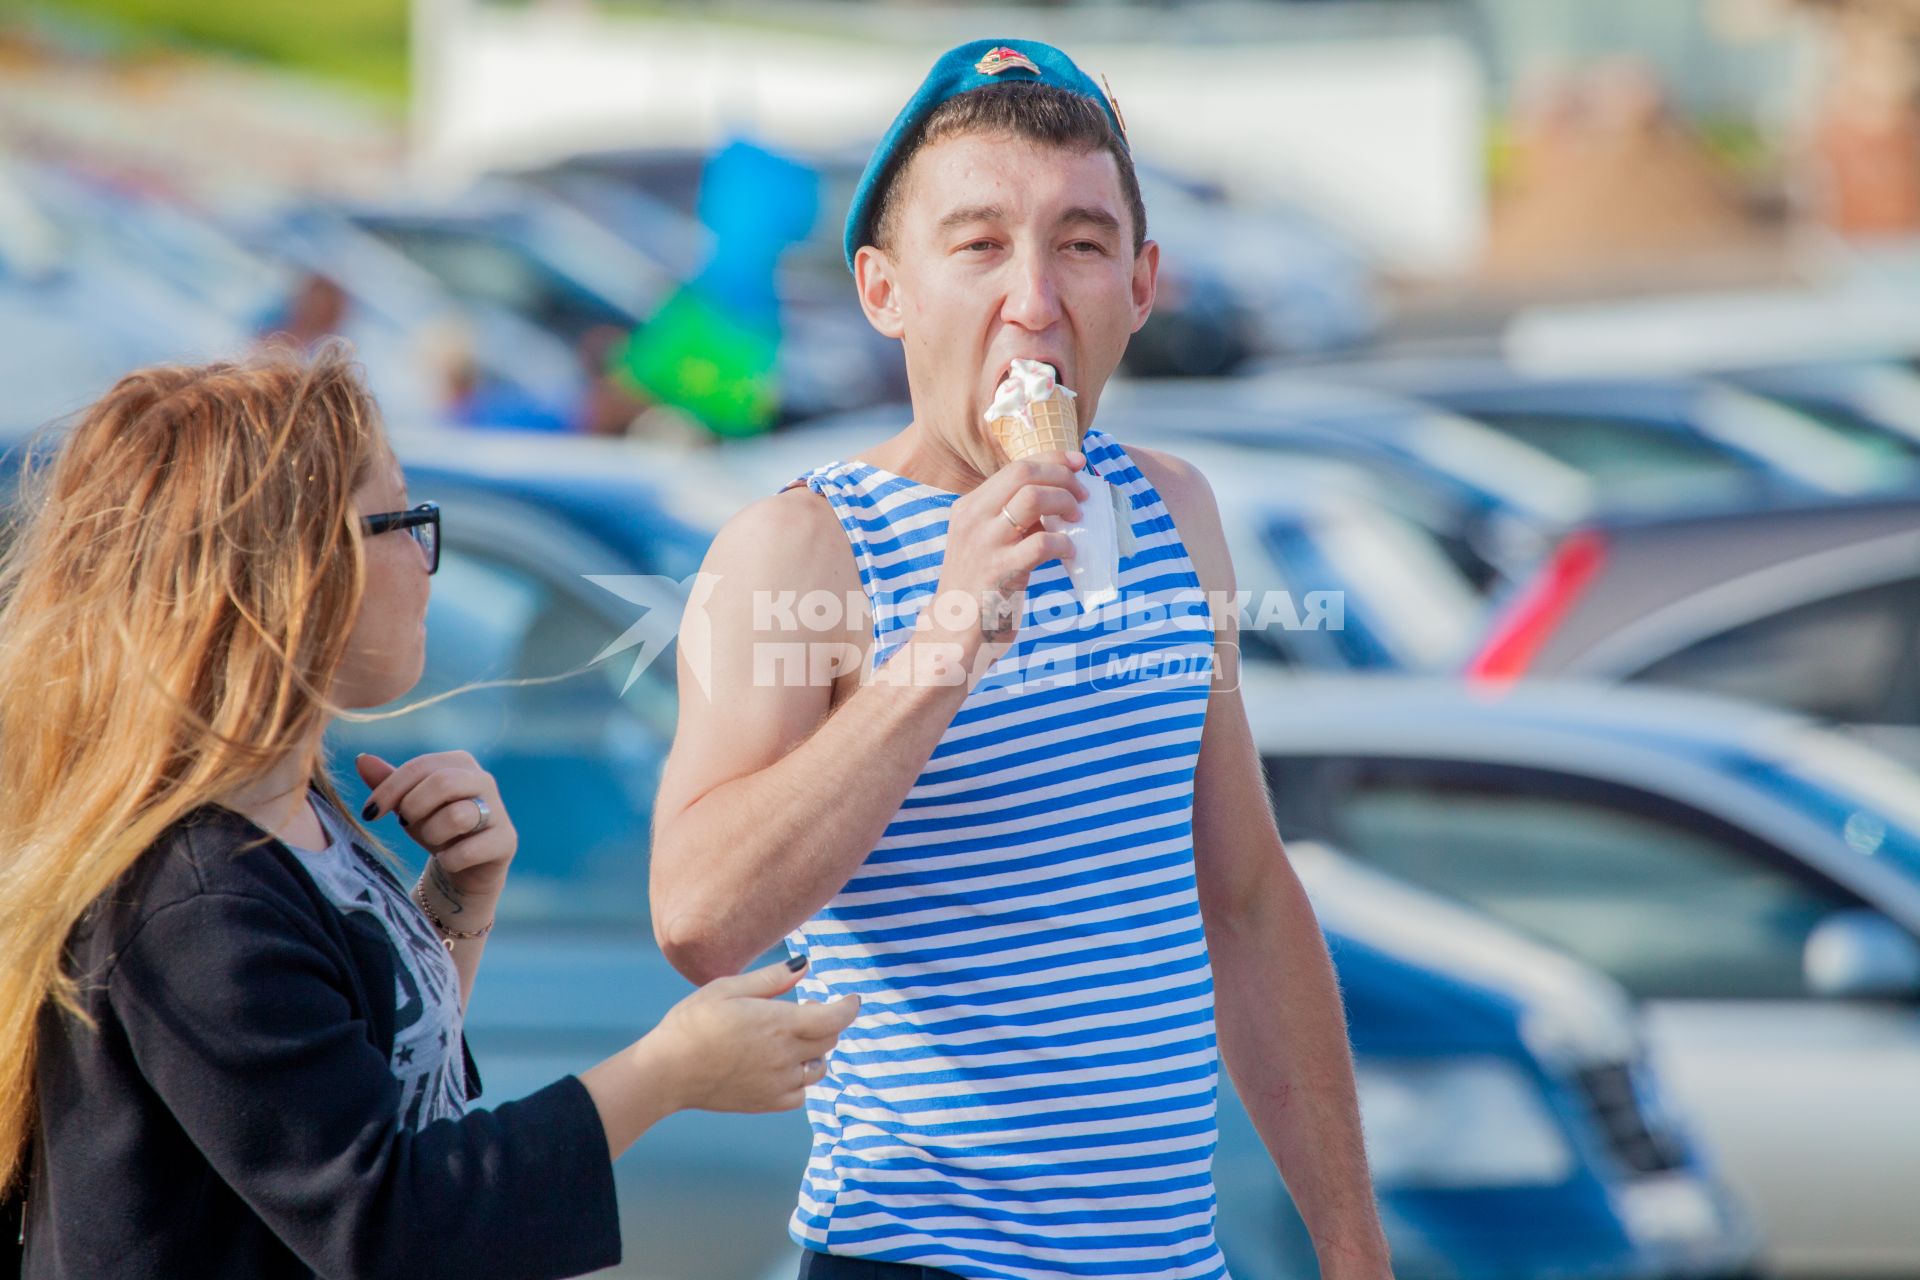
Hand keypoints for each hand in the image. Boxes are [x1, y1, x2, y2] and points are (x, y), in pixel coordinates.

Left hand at [355, 751, 515, 911]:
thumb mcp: (408, 804)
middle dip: (413, 807)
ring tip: (432, 841)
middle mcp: (484, 781)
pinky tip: (448, 860)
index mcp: (460, 763)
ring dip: (432, 834)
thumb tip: (362, 759)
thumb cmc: (434, 827)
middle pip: (442, 783)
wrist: (466, 868)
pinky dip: (449, 859)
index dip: (390, 789)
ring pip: (457, 816)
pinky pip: (469, 850)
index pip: (420, 766)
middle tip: (404, 823)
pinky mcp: (506, 842)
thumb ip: (388, 782)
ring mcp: (499, 811)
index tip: (370, 813)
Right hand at [642, 957, 859, 1113]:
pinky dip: (799, 1079)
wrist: (668, 1071)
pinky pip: (800, 1093)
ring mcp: (778, 1083)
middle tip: (805, 1009)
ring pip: (817, 1068)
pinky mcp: (767, 1103)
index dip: (849, 1007)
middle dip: (826, 1022)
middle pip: (829, 1040)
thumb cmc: (693, 1022)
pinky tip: (780, 1066)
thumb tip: (805, 966)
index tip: (852, 999)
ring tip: (790, 1038)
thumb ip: (772, 979)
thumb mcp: (729, 988)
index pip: (834, 1018)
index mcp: (779, 1024)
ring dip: (814, 1051)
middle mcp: (785, 1056)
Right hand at [925, 449, 1087, 663]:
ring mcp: (984, 544)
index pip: (1016, 466)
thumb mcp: (986, 543)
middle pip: (1024, 473)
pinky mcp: (999, 571)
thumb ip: (1013, 521)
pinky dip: (1064, 544)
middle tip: (1083, 496)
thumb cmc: (979, 588)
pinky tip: (1070, 554)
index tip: (1078, 464)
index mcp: (970, 506)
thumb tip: (1059, 499)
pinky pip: (1042, 543)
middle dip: (1062, 478)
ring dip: (1065, 503)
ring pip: (1033, 498)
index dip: (1053, 459)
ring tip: (1077, 520)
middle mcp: (973, 518)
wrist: (952, 632)